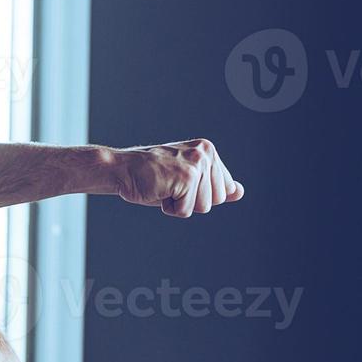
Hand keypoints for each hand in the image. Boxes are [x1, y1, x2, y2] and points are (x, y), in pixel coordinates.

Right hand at [112, 138, 244, 217]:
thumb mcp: (187, 180)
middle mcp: (206, 153)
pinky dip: (170, 209)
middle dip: (192, 201)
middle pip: (217, 200)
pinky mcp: (187, 177)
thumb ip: (214, 186)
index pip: (224, 189)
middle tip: (170, 185)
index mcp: (208, 150)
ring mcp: (197, 164)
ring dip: (180, 205)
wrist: (121, 170)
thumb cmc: (151, 177)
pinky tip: (159, 191)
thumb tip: (239, 192)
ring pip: (204, 207)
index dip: (199, 194)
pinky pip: (187, 211)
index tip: (179, 181)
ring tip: (164, 187)